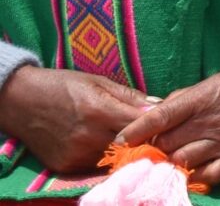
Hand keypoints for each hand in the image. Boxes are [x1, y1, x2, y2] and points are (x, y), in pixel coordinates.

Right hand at [0, 65, 149, 175]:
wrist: (21, 101)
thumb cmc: (63, 85)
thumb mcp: (99, 82)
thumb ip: (130, 96)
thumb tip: (158, 106)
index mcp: (99, 111)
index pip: (140, 124)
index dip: (156, 123)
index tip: (167, 121)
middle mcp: (87, 136)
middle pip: (130, 145)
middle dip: (143, 138)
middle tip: (152, 132)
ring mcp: (75, 154)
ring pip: (113, 158)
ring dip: (124, 150)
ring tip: (129, 138)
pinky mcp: (65, 167)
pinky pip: (94, 166)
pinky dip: (103, 157)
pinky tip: (105, 144)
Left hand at [110, 60, 219, 189]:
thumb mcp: (216, 80)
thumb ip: (185, 98)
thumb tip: (157, 113)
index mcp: (203, 98)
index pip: (161, 116)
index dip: (137, 130)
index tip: (120, 139)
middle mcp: (210, 122)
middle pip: (167, 144)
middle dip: (155, 148)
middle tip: (150, 150)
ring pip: (182, 161)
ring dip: (172, 162)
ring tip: (170, 160)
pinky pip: (208, 176)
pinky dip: (194, 177)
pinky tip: (190, 173)